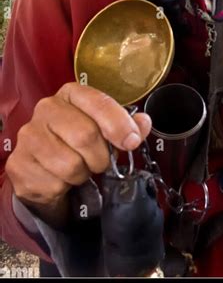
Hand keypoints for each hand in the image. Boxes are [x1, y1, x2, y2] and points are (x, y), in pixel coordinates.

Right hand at [6, 83, 151, 214]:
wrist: (43, 167)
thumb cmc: (77, 143)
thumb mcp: (104, 129)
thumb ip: (126, 125)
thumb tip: (143, 123)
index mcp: (70, 94)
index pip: (99, 103)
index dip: (119, 124)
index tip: (132, 142)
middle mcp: (46, 109)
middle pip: (86, 135)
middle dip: (101, 156)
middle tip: (99, 162)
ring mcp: (29, 136)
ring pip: (70, 164)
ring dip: (82, 174)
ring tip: (78, 169)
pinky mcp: (19, 165)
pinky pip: (54, 184)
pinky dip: (64, 188)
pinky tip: (60, 179)